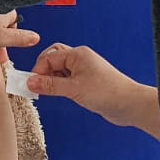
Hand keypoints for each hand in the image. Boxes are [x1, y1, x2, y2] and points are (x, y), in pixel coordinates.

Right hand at [29, 44, 154, 132]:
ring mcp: (84, 70)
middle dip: (44, 72)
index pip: (49, 57)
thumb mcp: (74, 89)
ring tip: (50, 92)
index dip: (38, 71)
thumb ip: (50, 85)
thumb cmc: (108, 92)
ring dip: (52, 80)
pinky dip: (60, 86)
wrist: (129, 105)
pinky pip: (67, 80)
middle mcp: (80, 59)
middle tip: (38, 86)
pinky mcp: (87, 82)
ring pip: (60, 70)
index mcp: (77, 54)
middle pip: (53, 59)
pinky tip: (61, 94)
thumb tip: (30, 81)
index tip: (31, 85)